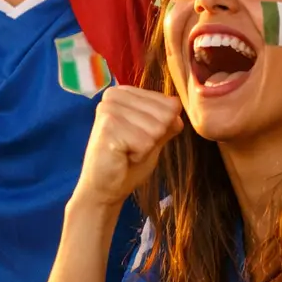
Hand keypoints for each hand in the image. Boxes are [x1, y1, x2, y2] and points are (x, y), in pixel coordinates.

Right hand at [71, 85, 182, 208]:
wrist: (104, 188)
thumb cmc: (127, 162)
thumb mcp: (154, 138)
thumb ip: (166, 121)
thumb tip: (177, 105)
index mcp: (126, 93)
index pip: (170, 103)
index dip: (162, 128)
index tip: (140, 137)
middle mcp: (115, 95)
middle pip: (165, 115)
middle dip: (155, 138)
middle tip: (133, 146)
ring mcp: (110, 109)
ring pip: (157, 128)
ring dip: (146, 147)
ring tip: (127, 151)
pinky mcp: (108, 127)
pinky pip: (145, 141)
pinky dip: (139, 154)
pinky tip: (122, 156)